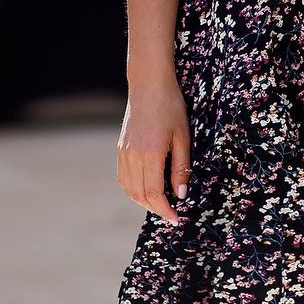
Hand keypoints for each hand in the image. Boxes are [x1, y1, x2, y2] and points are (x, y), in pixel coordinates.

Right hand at [116, 80, 191, 226]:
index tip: (176, 219)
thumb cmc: (170, 106)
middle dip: (156, 208)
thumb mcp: (182, 136)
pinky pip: (123, 177)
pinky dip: (133, 189)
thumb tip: (181, 195)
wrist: (149, 84)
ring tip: (160, 203)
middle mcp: (133, 156)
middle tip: (171, 213)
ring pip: (129, 189)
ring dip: (143, 201)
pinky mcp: (120, 148)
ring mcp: (124, 152)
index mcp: (151, 154)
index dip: (165, 210)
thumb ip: (181, 167)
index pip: (154, 194)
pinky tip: (145, 187)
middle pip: (140, 195)